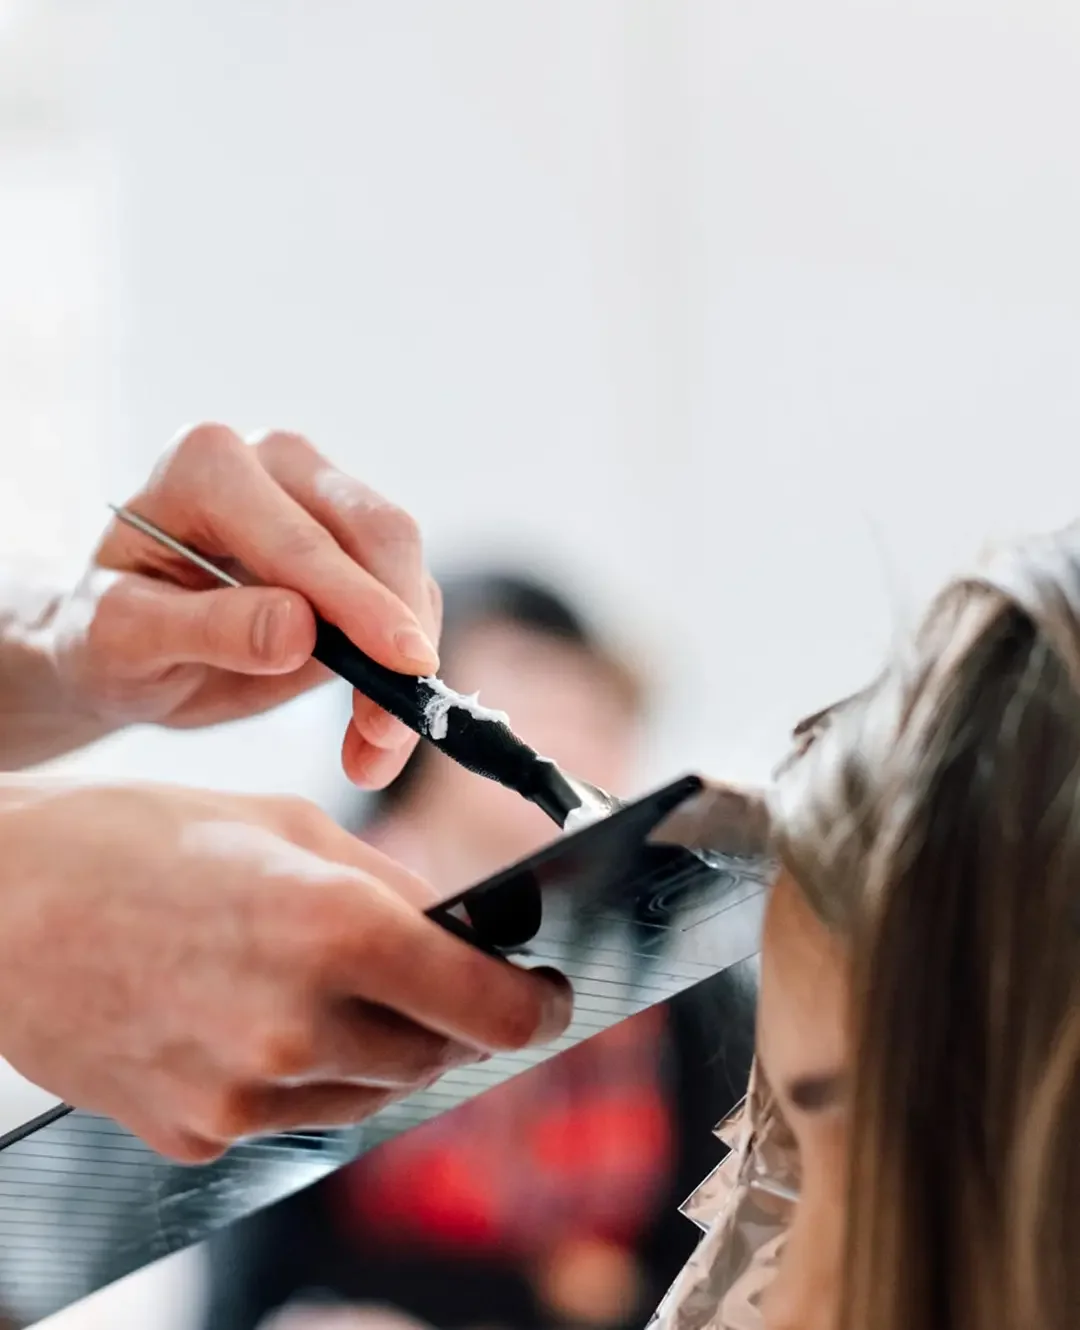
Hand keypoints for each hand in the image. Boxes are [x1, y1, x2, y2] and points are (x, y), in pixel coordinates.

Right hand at [0, 778, 571, 1160]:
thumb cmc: (140, 838)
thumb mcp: (284, 824)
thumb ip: (387, 887)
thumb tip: (462, 932)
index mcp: (331, 928)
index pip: (488, 1005)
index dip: (534, 1005)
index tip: (547, 997)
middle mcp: (295, 1026)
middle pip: (436, 1054)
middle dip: (454, 1018)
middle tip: (445, 980)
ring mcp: (241, 1095)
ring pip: (372, 1095)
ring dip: (383, 1049)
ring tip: (344, 989)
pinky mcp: (196, 1135)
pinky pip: (295, 1117)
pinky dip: (309, 1077)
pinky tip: (268, 1019)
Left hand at [53, 424, 442, 786]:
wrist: (128, 645)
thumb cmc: (111, 635)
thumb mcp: (123, 641)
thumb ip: (205, 629)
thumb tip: (299, 630)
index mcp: (206, 465)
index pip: (303, 541)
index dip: (361, 607)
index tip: (405, 669)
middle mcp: (276, 461)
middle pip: (378, 533)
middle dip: (398, 633)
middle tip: (394, 726)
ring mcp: (325, 494)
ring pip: (405, 565)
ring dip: (408, 661)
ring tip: (374, 748)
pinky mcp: (358, 541)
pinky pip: (409, 595)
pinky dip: (401, 668)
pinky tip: (371, 732)